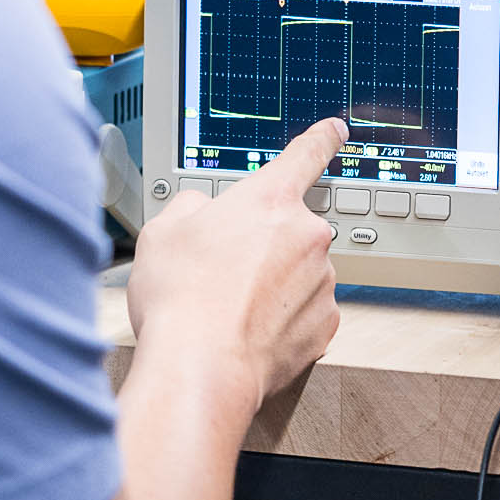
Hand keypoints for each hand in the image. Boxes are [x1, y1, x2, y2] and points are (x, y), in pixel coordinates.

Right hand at [126, 118, 346, 415]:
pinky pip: (305, 314)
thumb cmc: (180, 299)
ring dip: (274, 286)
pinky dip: (283, 322)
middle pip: (291, 229)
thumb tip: (200, 211)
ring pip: (300, 274)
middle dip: (264, 246)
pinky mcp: (324, 326)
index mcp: (270, 200)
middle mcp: (306, 235)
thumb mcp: (163, 231)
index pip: (306, 154)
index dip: (321, 139)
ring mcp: (321, 282)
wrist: (200, 367)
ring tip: (230, 309)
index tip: (335, 132)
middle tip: (225, 272)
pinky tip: (249, 332)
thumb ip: (191, 207)